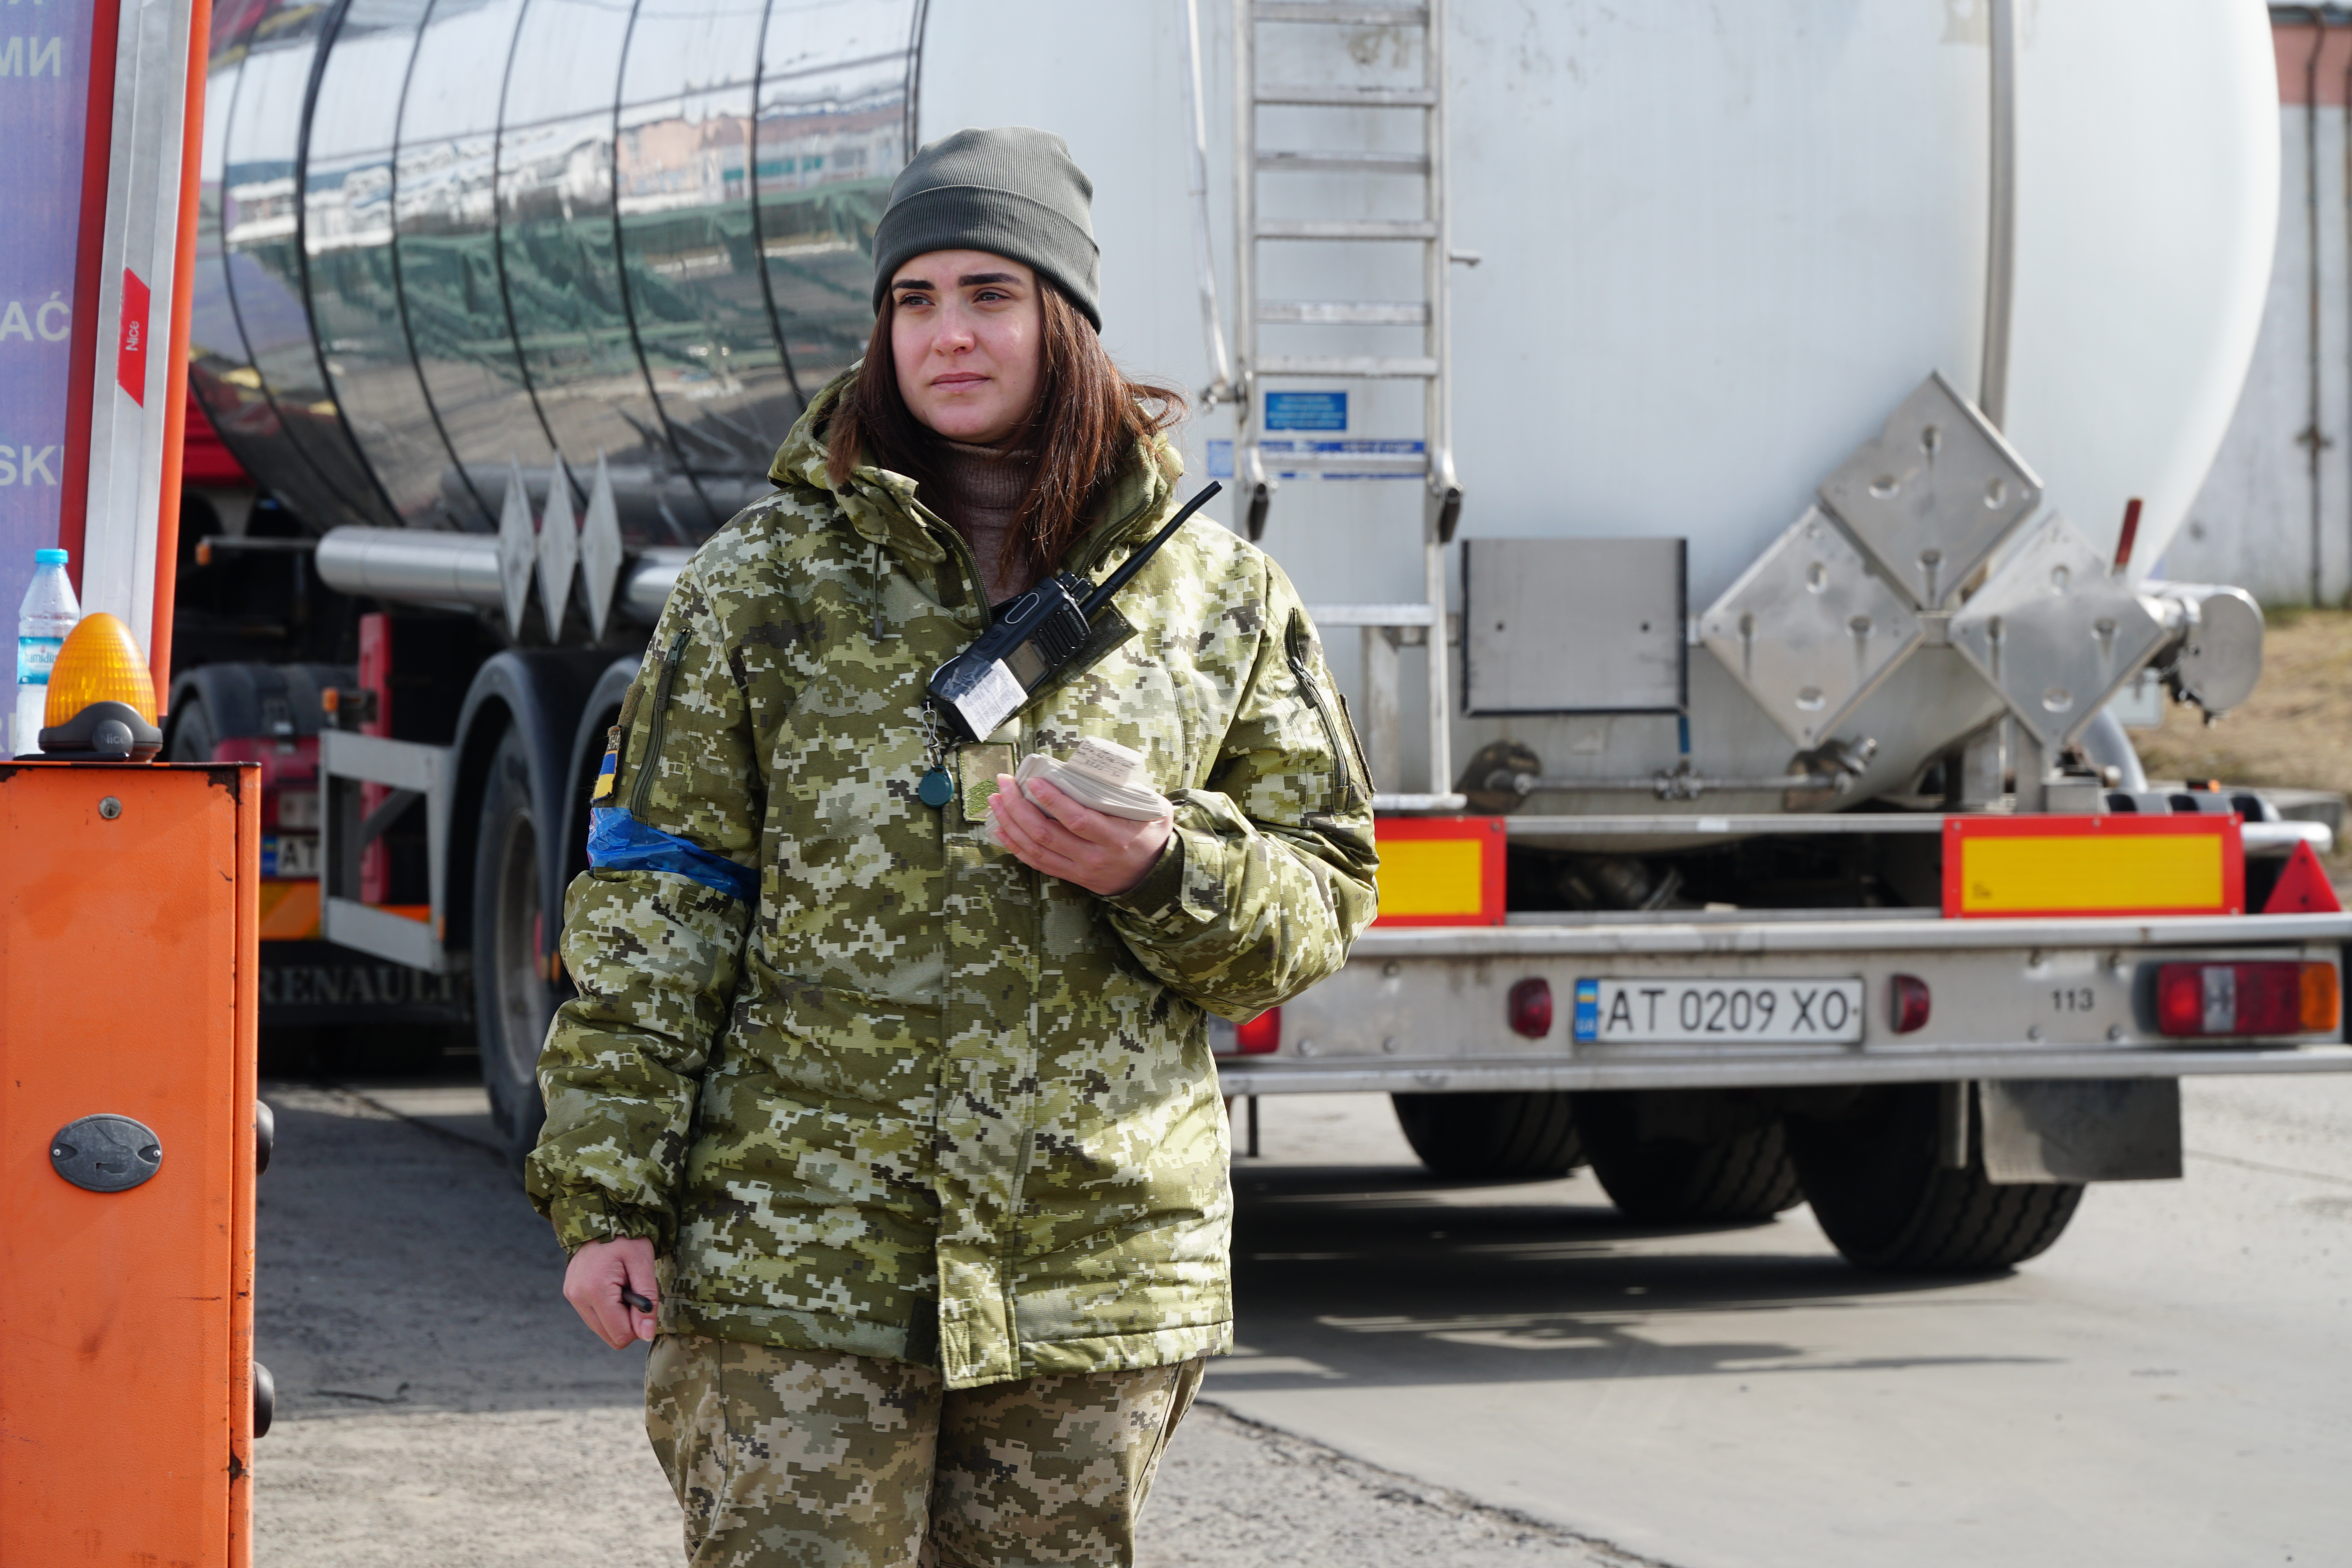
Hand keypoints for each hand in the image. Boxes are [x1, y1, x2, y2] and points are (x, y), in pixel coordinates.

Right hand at [563, 1236, 659, 1347]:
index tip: (643, 1302)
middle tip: (633, 1292)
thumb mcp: (643, 1263)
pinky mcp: (571, 1294)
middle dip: (628, 1321)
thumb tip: (646, 1335)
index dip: (639, 1325)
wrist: (601, 1218)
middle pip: (610, 1336)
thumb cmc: (626, 1238)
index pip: (620, 1334)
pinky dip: (608, 1309)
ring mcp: (572, 1296)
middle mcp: (578, 1297)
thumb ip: (647, 1300)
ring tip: (622, 1286)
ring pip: (602, 1329)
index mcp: (596, 1289)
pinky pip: (594, 1318)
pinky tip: (612, 1287)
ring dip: (617, 1315)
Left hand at [987, 773, 1172, 897]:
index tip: (1033, 781)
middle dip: (1019, 807)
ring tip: (996, 801)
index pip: (1077, 820)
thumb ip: (1129, 790)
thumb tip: (1098, 767)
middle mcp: (1094, 857)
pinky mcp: (1072, 877)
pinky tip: (1001, 829)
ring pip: (1036, 849)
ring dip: (1011, 824)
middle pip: (1047, 833)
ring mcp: (1081, 870)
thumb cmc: (1152, 834)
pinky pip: (1037, 863)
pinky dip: (1015, 846)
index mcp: (1115, 837)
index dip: (1052, 801)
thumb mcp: (1152, 808)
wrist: (1156, 876)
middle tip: (1004, 783)